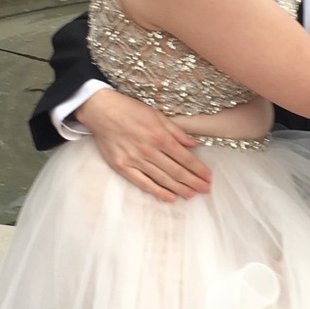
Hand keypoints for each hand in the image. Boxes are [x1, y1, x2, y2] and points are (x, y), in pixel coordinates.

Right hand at [76, 90, 211, 201]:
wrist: (101, 111)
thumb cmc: (129, 110)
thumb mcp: (156, 115)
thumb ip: (176, 131)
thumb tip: (193, 143)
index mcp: (160, 136)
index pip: (185, 158)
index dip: (198, 169)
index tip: (208, 177)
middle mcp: (150, 150)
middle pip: (176, 171)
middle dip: (193, 182)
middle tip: (205, 190)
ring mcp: (136, 160)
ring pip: (163, 179)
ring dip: (180, 189)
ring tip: (192, 195)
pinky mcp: (123, 167)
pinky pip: (143, 183)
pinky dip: (158, 191)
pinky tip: (170, 198)